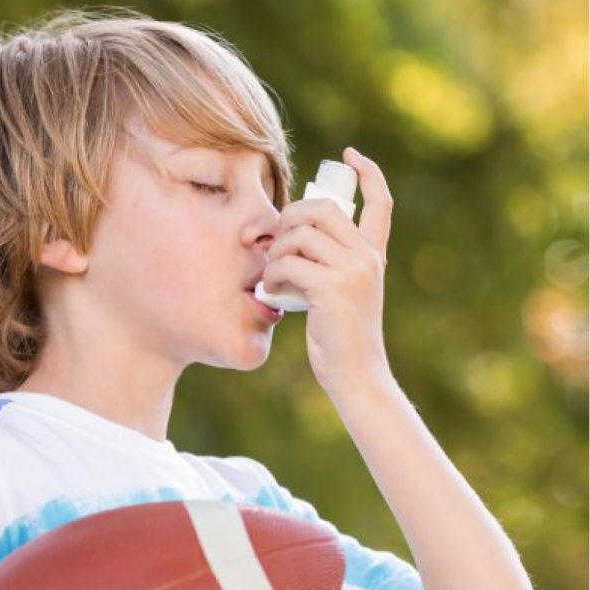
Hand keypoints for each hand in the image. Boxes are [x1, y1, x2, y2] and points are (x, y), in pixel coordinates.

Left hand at [260, 147, 394, 393]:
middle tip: (275, 240)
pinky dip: (271, 275)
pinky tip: (270, 291)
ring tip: (271, 273)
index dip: (368, 172)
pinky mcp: (331, 289)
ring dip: (276, 251)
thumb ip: (329, 262)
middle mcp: (367, 257)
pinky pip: (289, 263)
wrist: (355, 373)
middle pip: (324, 208)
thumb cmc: (340, 336)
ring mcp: (352, 272)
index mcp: (374, 255)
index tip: (350, 154)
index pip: (380, 201)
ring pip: (301, 234)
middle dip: (290, 215)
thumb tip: (292, 238)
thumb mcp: (343, 292)